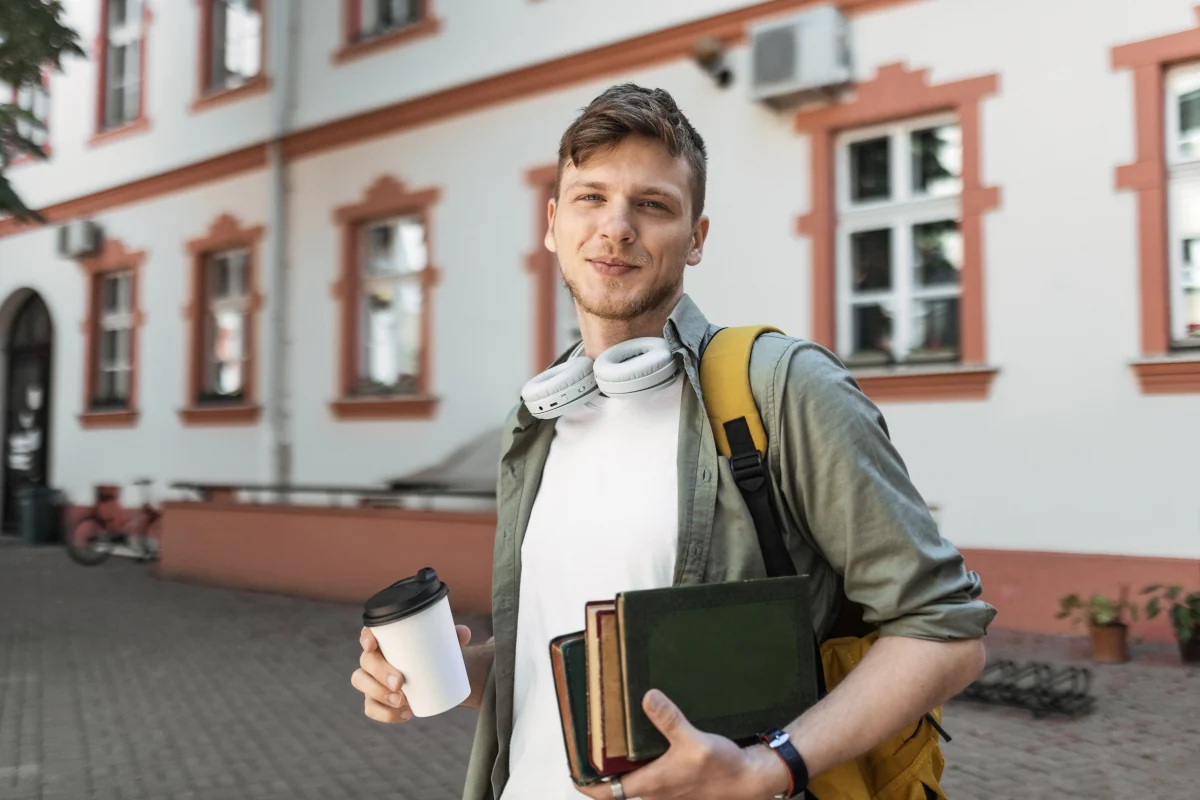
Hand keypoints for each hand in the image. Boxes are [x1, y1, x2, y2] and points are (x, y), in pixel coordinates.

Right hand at [351, 624, 471, 722]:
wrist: (438, 677)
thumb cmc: (437, 654)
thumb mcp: (447, 644)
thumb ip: (455, 636)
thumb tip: (464, 633)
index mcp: (386, 639)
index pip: (369, 633)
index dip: (366, 638)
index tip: (372, 645)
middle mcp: (374, 657)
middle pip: (366, 662)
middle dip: (380, 673)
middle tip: (400, 683)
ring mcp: (371, 679)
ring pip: (361, 683)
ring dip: (378, 693)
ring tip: (401, 701)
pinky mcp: (375, 698)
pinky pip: (370, 707)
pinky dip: (384, 713)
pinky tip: (404, 714)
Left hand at [578, 690, 789, 799]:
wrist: (748, 780)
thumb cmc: (723, 769)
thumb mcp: (695, 741)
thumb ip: (669, 719)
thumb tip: (647, 697)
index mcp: (650, 785)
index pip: (606, 792)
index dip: (585, 782)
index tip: (572, 768)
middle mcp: (653, 791)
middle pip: (615, 784)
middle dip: (600, 767)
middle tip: (588, 743)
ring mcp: (664, 788)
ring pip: (632, 779)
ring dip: (620, 764)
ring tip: (611, 737)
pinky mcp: (674, 782)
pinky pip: (648, 774)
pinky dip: (639, 760)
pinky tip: (643, 739)